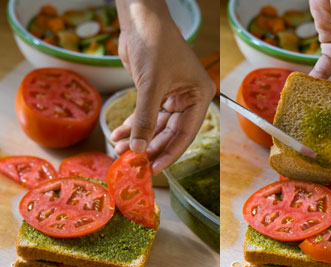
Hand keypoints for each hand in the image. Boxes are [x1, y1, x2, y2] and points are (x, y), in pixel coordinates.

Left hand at [111, 0, 214, 173]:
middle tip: (132, 162)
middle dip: (149, 147)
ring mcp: (171, 95)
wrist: (141, 18)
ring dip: (137, 138)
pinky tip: (118, 135)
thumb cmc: (155, 44)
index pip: (185, 133)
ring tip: (119, 150)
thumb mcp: (151, 84)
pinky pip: (144, 115)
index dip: (169, 153)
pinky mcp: (154, 91)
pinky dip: (131, 125)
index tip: (153, 168)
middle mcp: (188, 98)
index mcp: (199, 96)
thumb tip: (137, 149)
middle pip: (169, 133)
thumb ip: (145, 118)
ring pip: (155, 126)